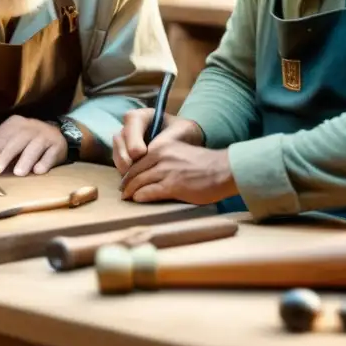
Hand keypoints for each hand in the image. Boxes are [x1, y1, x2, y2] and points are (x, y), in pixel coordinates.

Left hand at [0, 115, 66, 175]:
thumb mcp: (12, 139)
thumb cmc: (26, 143)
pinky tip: (38, 171)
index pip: (3, 135)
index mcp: (15, 123)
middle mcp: (31, 126)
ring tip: (18, 173)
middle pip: (18, 140)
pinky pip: (51, 154)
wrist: (56, 135)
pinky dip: (44, 162)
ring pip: (35, 146)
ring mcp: (46, 134)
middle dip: (6, 155)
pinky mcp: (58, 145)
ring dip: (26, 160)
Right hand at [112, 107, 202, 174]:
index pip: (132, 121)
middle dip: (124, 155)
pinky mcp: (125, 156)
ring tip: (131, 178)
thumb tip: (152, 149)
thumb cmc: (185, 134)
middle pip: (120, 138)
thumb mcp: (184, 130)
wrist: (187, 144)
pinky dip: (124, 173)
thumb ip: (169, 137)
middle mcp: (130, 127)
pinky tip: (133, 182)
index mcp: (143, 116)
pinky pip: (118, 163)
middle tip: (132, 169)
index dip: (133, 138)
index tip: (141, 153)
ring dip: (122, 165)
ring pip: (116, 152)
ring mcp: (125, 141)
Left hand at [120, 141, 236, 204]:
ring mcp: (166, 170)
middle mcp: (161, 156)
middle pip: (135, 171)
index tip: (126, 179)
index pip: (137, 159)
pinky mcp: (172, 185)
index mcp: (162, 146)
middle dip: (127, 183)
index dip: (129, 171)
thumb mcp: (179, 153)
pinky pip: (149, 192)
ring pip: (139, 182)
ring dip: (130, 191)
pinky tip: (137, 200)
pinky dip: (141, 196)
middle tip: (123, 191)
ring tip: (127, 198)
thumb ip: (163, 158)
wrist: (223, 170)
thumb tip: (148, 171)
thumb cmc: (204, 164)